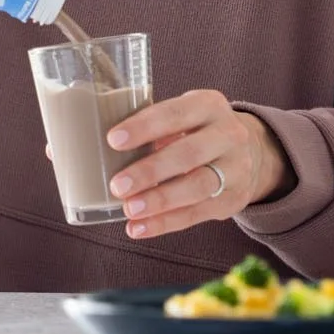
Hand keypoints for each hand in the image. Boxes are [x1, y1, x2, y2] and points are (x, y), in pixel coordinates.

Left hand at [101, 89, 290, 240]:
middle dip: (150, 171)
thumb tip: (81, 150)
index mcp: (209, 105)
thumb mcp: (185, 116)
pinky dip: (165, 223)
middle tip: (117, 185)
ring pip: (196, 187)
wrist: (252, 152)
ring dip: (159, 200)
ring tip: (129, 210)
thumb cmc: (198, 131)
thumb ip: (149, 128)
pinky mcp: (232, 200)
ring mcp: (235, 169)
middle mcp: (228, 134)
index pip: (176, 113)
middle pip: (188, 154)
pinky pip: (196, 214)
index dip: (145, 126)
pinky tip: (137, 228)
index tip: (114, 140)